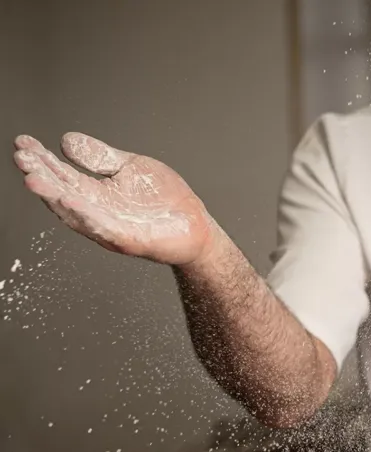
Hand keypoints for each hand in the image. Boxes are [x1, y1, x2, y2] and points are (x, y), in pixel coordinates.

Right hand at [12, 133, 216, 266]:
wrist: (196, 227)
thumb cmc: (163, 200)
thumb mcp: (130, 168)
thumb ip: (100, 157)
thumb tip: (66, 139)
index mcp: (94, 193)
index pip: (62, 175)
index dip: (41, 159)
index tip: (22, 142)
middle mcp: (97, 212)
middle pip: (62, 193)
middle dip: (41, 176)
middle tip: (21, 157)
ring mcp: (111, 228)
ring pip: (76, 212)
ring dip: (54, 196)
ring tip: (34, 179)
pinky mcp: (130, 240)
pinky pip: (103, 227)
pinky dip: (86, 214)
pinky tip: (70, 199)